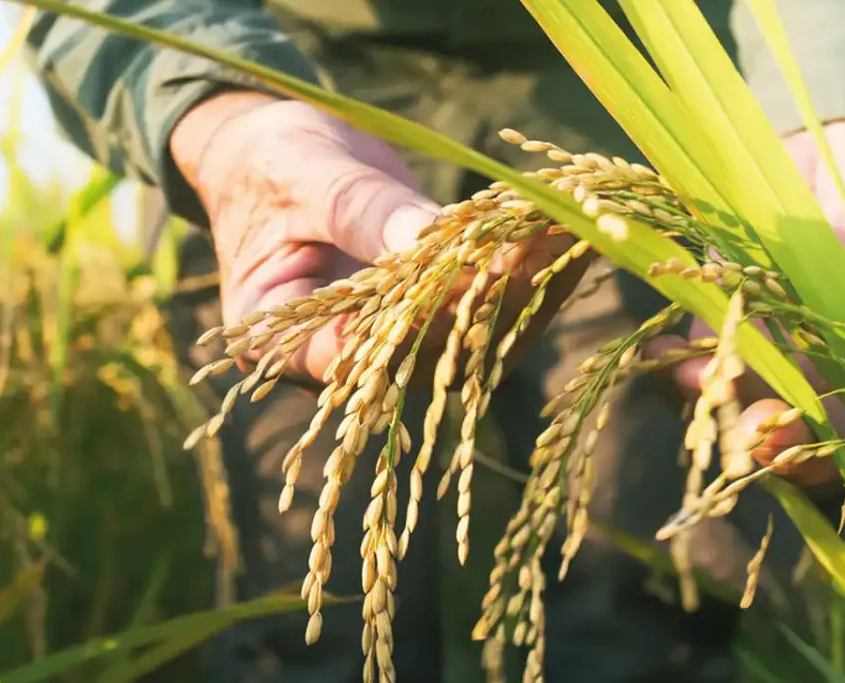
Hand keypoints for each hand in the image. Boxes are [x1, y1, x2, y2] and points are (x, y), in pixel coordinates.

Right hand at [171, 92, 586, 386]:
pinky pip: (488, 307)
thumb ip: (358, 212)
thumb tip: (426, 239)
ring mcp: (397, 345)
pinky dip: (529, 267)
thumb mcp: (302, 175)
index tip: (476, 270)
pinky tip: (567, 227)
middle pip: (427, 349)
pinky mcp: (436, 318)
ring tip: (575, 226)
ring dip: (528, 283)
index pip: (355, 353)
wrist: (278, 159)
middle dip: (493, 293)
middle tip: (548, 237)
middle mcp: (347, 362)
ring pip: (472, 337)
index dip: (416, 319)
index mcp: (284, 341)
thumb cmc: (269, 165)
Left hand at [644, 119, 844, 502]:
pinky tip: (665, 356)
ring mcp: (789, 358)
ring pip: (761, 405)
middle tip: (762, 437)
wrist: (832, 144)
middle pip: (827, 433)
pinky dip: (684, 367)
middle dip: (794, 441)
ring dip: (729, 407)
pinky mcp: (736, 330)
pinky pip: (711, 362)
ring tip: (702, 385)